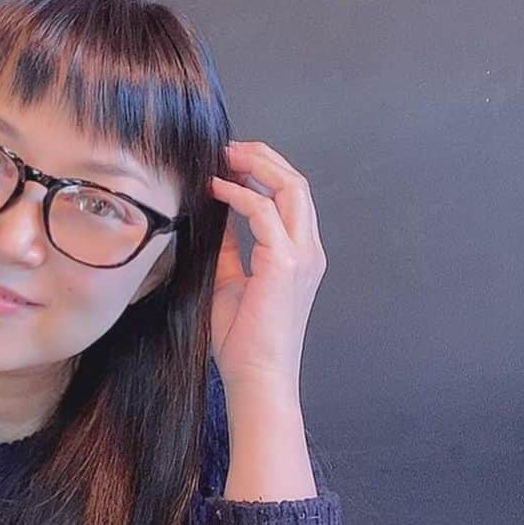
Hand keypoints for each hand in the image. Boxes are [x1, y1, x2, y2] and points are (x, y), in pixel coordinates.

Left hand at [207, 140, 326, 401]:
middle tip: (228, 147)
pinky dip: (240, 195)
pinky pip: (264, 212)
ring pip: (291, 188)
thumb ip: (229, 250)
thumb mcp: (231, 282)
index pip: (292, 196)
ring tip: (224, 157)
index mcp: (301, 254)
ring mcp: (302, 256)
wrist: (257, 377)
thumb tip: (214, 218)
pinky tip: (216, 189)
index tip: (231, 161)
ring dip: (256, 165)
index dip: (264, 171)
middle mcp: (309, 250)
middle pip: (297, 183)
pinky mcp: (285, 264)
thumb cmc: (244, 340)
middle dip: (263, 157)